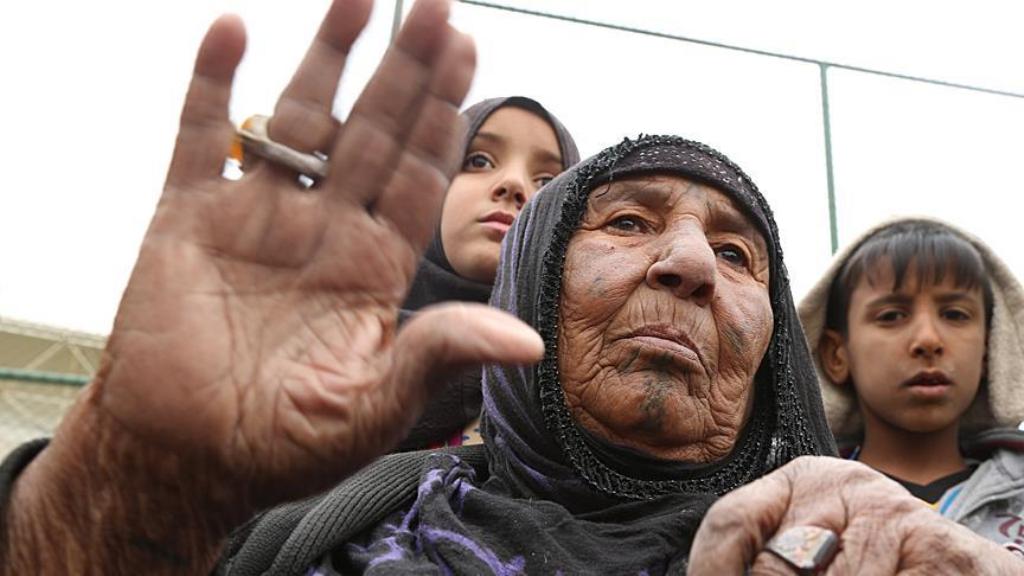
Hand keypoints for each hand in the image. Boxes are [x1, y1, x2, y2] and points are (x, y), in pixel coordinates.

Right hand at [2, 0, 542, 571]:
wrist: (182, 458)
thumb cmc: (283, 444)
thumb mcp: (374, 404)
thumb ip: (441, 355)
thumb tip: (530, 344)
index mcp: (371, 266)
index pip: (418, 175)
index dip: (442, 116)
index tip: (466, 55)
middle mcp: (322, 229)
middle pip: (371, 133)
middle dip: (404, 72)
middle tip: (434, 7)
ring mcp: (255, 217)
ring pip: (296, 121)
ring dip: (324, 58)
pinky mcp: (186, 219)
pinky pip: (199, 138)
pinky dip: (211, 86)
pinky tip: (232, 30)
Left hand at [687, 456, 1020, 574]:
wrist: (974, 572)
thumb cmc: (882, 565)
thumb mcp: (821, 553)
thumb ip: (767, 559)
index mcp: (802, 481)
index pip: (731, 520)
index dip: (713, 569)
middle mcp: (843, 483)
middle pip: (776, 566)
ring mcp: (890, 512)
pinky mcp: (936, 548)